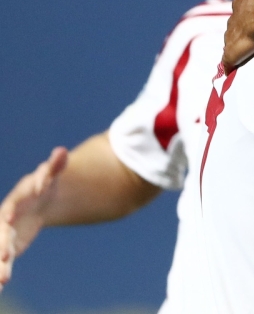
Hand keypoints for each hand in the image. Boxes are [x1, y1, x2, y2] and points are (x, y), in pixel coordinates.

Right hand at [0, 147, 67, 291]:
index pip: (11, 206)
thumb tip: (62, 151)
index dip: (10, 213)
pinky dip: (2, 270)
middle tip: (5, 257)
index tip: (9, 219)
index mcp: (17, 200)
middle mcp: (7, 217)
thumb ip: (56, 165)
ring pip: (1, 249)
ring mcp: (8, 232)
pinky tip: (1, 287)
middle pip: (3, 232)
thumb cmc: (44, 184)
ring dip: (1, 263)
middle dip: (2, 244)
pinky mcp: (11, 244)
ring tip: (3, 280)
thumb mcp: (51, 175)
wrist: (39, 199)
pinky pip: (5, 258)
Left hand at [222, 0, 253, 71]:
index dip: (249, 6)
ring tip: (244, 48)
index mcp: (242, 1)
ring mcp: (233, 34)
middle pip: (236, 20)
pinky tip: (228, 69)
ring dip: (236, 41)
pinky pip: (229, 58)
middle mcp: (234, 17)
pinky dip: (229, 62)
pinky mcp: (234, 50)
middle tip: (253, 29)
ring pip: (232, 37)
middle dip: (241, 24)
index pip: (243, 3)